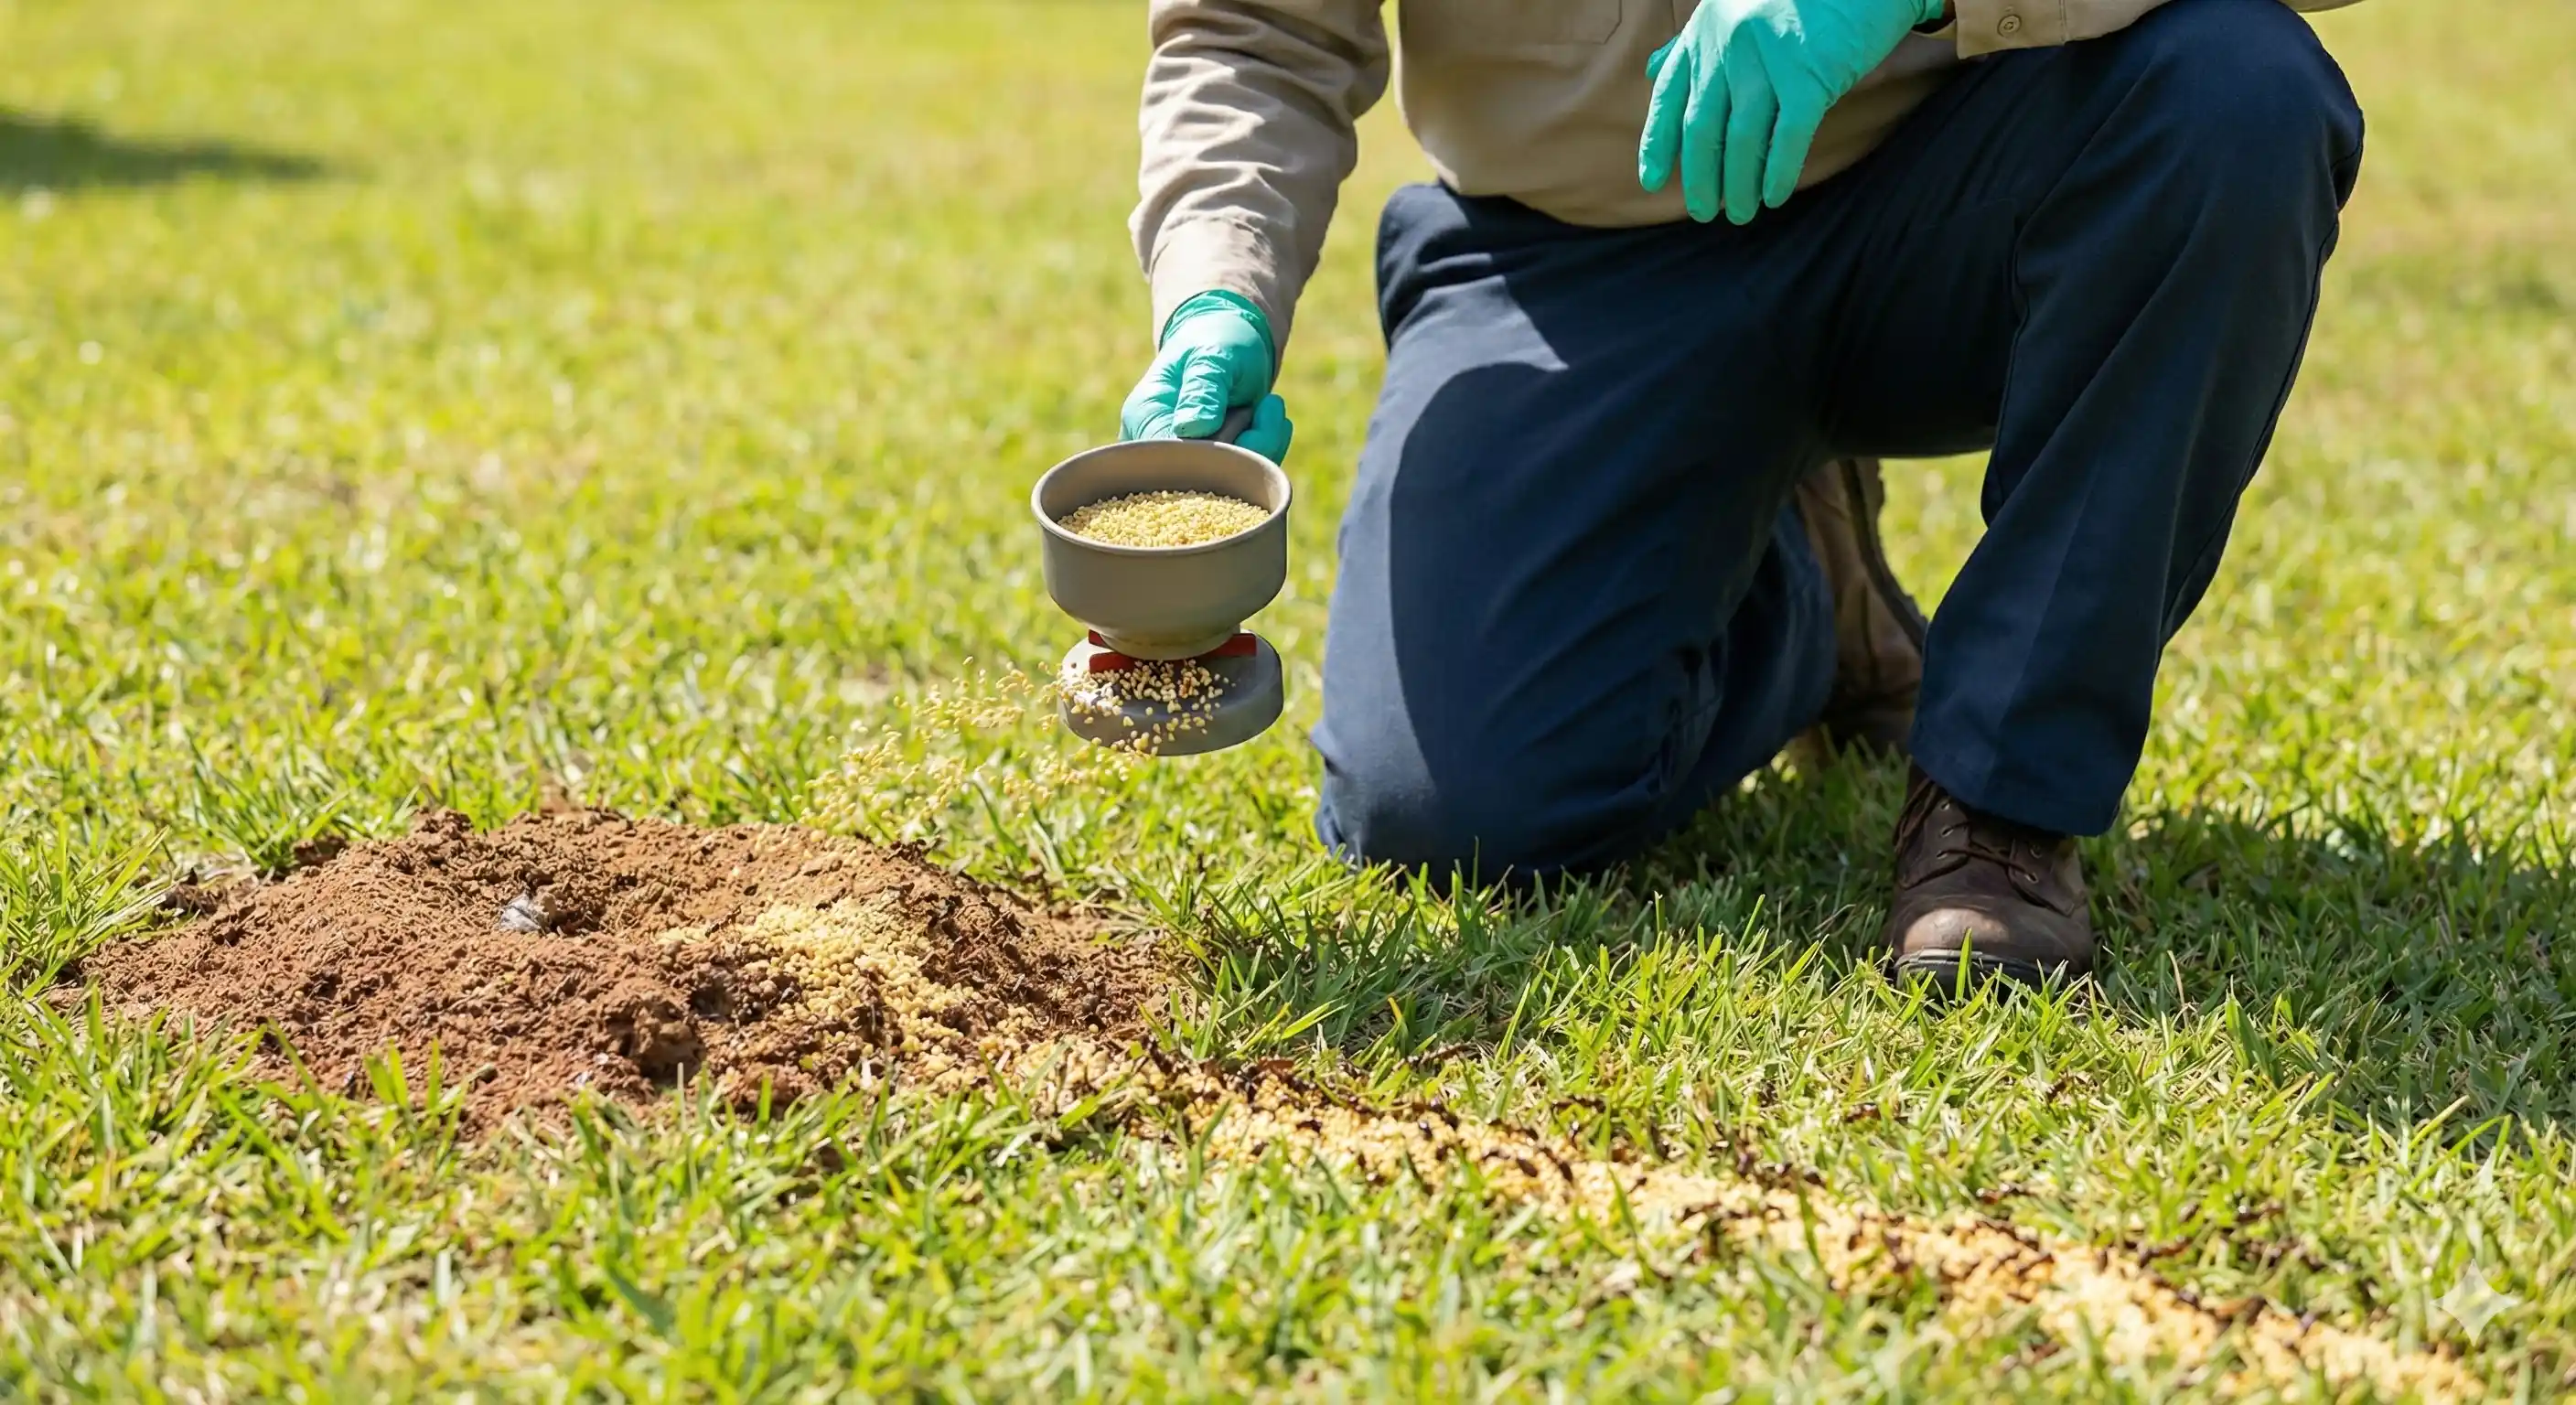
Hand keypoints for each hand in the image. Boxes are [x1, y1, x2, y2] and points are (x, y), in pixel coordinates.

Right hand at [1119, 290, 1293, 463]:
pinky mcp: (1212, 467)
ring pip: (1229, 480)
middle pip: (1204, 477)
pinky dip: (1267, 448)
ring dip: (1264, 445)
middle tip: (1271, 404)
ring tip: (1271, 405)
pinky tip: (1271, 418)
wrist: (1226, 341)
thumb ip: (1203, 389)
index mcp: (1145, 417)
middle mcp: (1158, 446)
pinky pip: (1243, 475)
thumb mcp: (1212, 357)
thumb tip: (1192, 428)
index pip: (1173, 459)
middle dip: (1249, 447)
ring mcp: (1186, 460)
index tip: (1248, 414)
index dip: (1216, 451)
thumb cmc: (1215, 340)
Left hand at [1639, 0, 1942, 225]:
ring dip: (1739, 185)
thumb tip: (1651, 70)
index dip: (1657, 144)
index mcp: (1705, 30)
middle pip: (1703, 126)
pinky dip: (1779, 171)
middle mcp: (1728, 44)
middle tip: (1703, 212)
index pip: (1669, 96)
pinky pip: (1788, 136)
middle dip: (1699, 177)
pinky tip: (1775, 196)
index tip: (1651, 183)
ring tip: (1741, 214)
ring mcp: (1768, 59)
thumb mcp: (1733, 8)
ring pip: (1743, 138)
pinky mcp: (1809, 73)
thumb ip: (1693, 42)